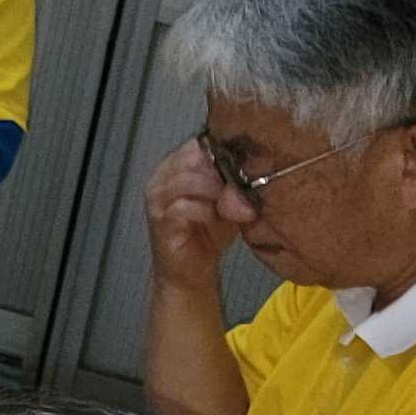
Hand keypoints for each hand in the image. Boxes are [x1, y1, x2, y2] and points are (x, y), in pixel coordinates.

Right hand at [145, 135, 246, 287]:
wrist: (190, 271)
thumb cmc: (210, 231)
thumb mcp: (231, 199)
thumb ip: (239, 182)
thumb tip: (258, 171)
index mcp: (177, 164)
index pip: (201, 143)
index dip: (227, 152)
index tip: (251, 165)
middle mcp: (162, 176)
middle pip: (194, 158)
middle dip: (224, 173)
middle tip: (245, 189)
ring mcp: (157, 198)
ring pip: (189, 180)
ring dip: (218, 193)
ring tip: (238, 206)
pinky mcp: (159, 221)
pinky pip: (184, 207)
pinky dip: (208, 212)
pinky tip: (221, 220)